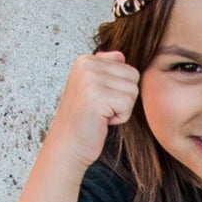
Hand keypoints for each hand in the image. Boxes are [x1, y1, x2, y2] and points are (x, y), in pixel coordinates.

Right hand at [44, 51, 140, 168]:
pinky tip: (102, 121)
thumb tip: (121, 55)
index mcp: (85, 60)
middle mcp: (87, 64)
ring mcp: (90, 78)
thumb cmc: (83, 121)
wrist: (68, 146)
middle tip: (102, 110)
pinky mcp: (97, 96)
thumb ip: (106, 69)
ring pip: (133, 91)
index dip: (119, 90)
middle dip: (123, 98)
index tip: (99, 101)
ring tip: (101, 115)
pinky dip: (120, 118)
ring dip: (122, 109)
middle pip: (133, 77)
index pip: (127, 68)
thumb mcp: (92, 89)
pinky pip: (128, 104)